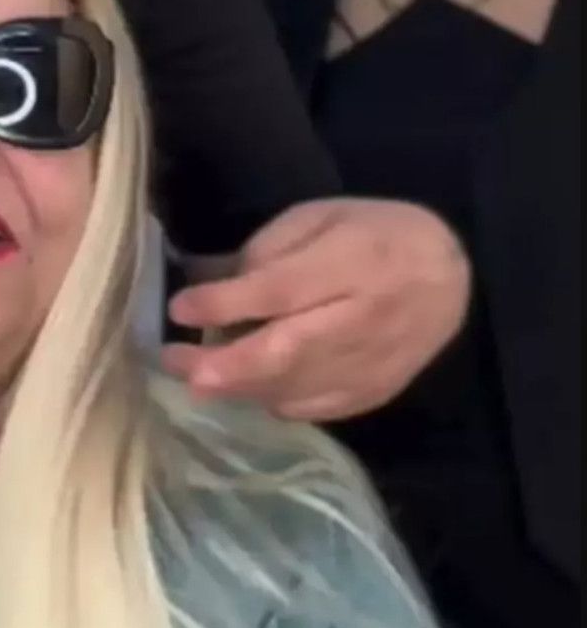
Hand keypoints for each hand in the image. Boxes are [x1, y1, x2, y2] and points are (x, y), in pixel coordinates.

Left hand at [162, 199, 470, 420]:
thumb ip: (265, 251)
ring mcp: (373, 364)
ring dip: (239, 387)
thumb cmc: (372, 233)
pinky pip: (316, 408)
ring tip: (193, 377)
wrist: (450, 275)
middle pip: (289, 350)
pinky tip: (244, 390)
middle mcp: (365, 319)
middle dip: (226, 363)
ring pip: (297, 387)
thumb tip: (203, 281)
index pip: (282, 289)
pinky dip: (274, 402)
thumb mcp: (318, 218)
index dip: (227, 302)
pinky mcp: (375, 392)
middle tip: (176, 363)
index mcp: (354, 261)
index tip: (179, 308)